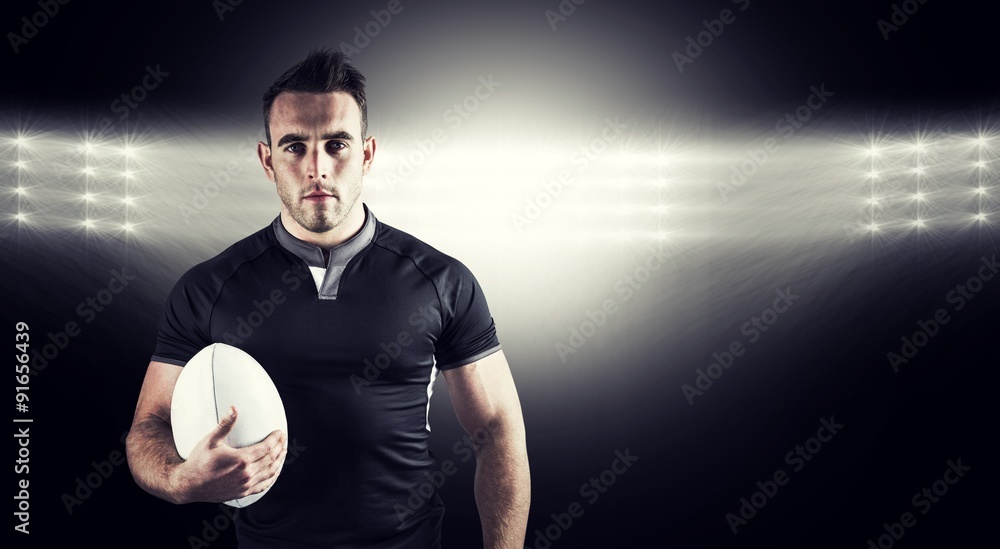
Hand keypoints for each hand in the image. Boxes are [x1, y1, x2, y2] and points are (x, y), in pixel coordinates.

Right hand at [172, 406, 286, 503]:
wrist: (188, 485)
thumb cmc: (198, 461)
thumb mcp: (210, 441)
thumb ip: (225, 424)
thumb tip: (234, 408)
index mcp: (241, 460)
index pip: (267, 448)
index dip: (275, 439)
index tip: (279, 432)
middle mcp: (246, 474)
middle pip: (271, 459)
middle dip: (279, 447)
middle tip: (283, 439)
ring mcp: (245, 485)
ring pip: (270, 473)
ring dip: (278, 461)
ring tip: (283, 452)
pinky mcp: (242, 493)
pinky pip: (263, 486)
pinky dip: (272, 478)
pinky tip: (274, 472)